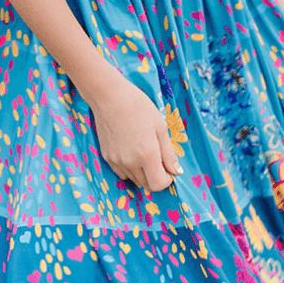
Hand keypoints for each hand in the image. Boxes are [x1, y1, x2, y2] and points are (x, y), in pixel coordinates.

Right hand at [85, 71, 181, 192]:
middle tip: (159, 158)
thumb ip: (169, 153)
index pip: (158, 185)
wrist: (110, 97)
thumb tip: (177, 172)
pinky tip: (131, 151)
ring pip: (134, 179)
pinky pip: (121, 172)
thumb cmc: (139, 107)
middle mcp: (130, 163)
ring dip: (143, 173)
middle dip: (155, 176)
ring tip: (144, 151)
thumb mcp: (160, 127)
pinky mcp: (106, 157)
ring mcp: (116, 161)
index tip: (169, 168)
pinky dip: (130, 168)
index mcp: (147, 155)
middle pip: (146, 185)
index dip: (167, 179)